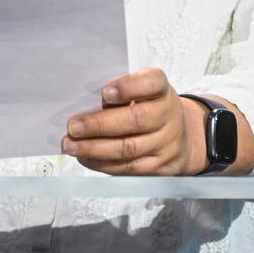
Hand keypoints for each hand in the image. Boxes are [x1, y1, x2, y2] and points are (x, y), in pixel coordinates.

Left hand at [62, 67, 200, 176]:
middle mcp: (169, 116)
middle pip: (136, 120)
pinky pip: (127, 169)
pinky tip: (85, 158)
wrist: (182, 139)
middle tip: (73, 126)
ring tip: (71, 145)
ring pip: (128, 149)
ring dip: (94, 148)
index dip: (128, 87)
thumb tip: (83, 103)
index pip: (152, 83)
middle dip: (99, 124)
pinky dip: (101, 164)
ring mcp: (166, 144)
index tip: (105, 93)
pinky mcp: (158, 168)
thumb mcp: (143, 92)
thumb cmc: (151, 108)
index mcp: (162, 90)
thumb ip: (121, 92)